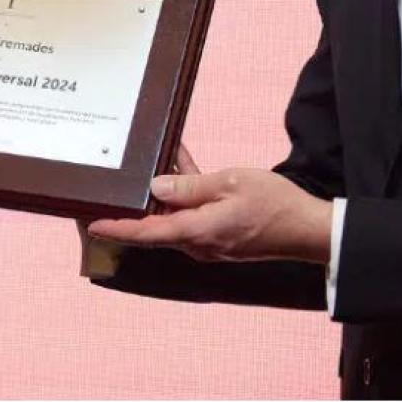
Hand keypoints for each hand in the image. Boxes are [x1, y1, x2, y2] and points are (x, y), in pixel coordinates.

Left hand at [87, 167, 330, 263]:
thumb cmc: (275, 205)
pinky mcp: (220, 234)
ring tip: (154, 158)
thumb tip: (157, 188)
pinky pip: (194, 214)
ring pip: (175, 216)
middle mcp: (198, 242)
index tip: (92, 223)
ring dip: (163, 193)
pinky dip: (186, 193)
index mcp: (197, 231)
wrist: (310, 229)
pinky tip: (183, 163)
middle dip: (133, 206)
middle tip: (111, 187)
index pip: (146, 233)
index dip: (117, 228)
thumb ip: (191, 186)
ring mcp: (210, 241)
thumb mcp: (230, 183)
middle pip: (155, 226)